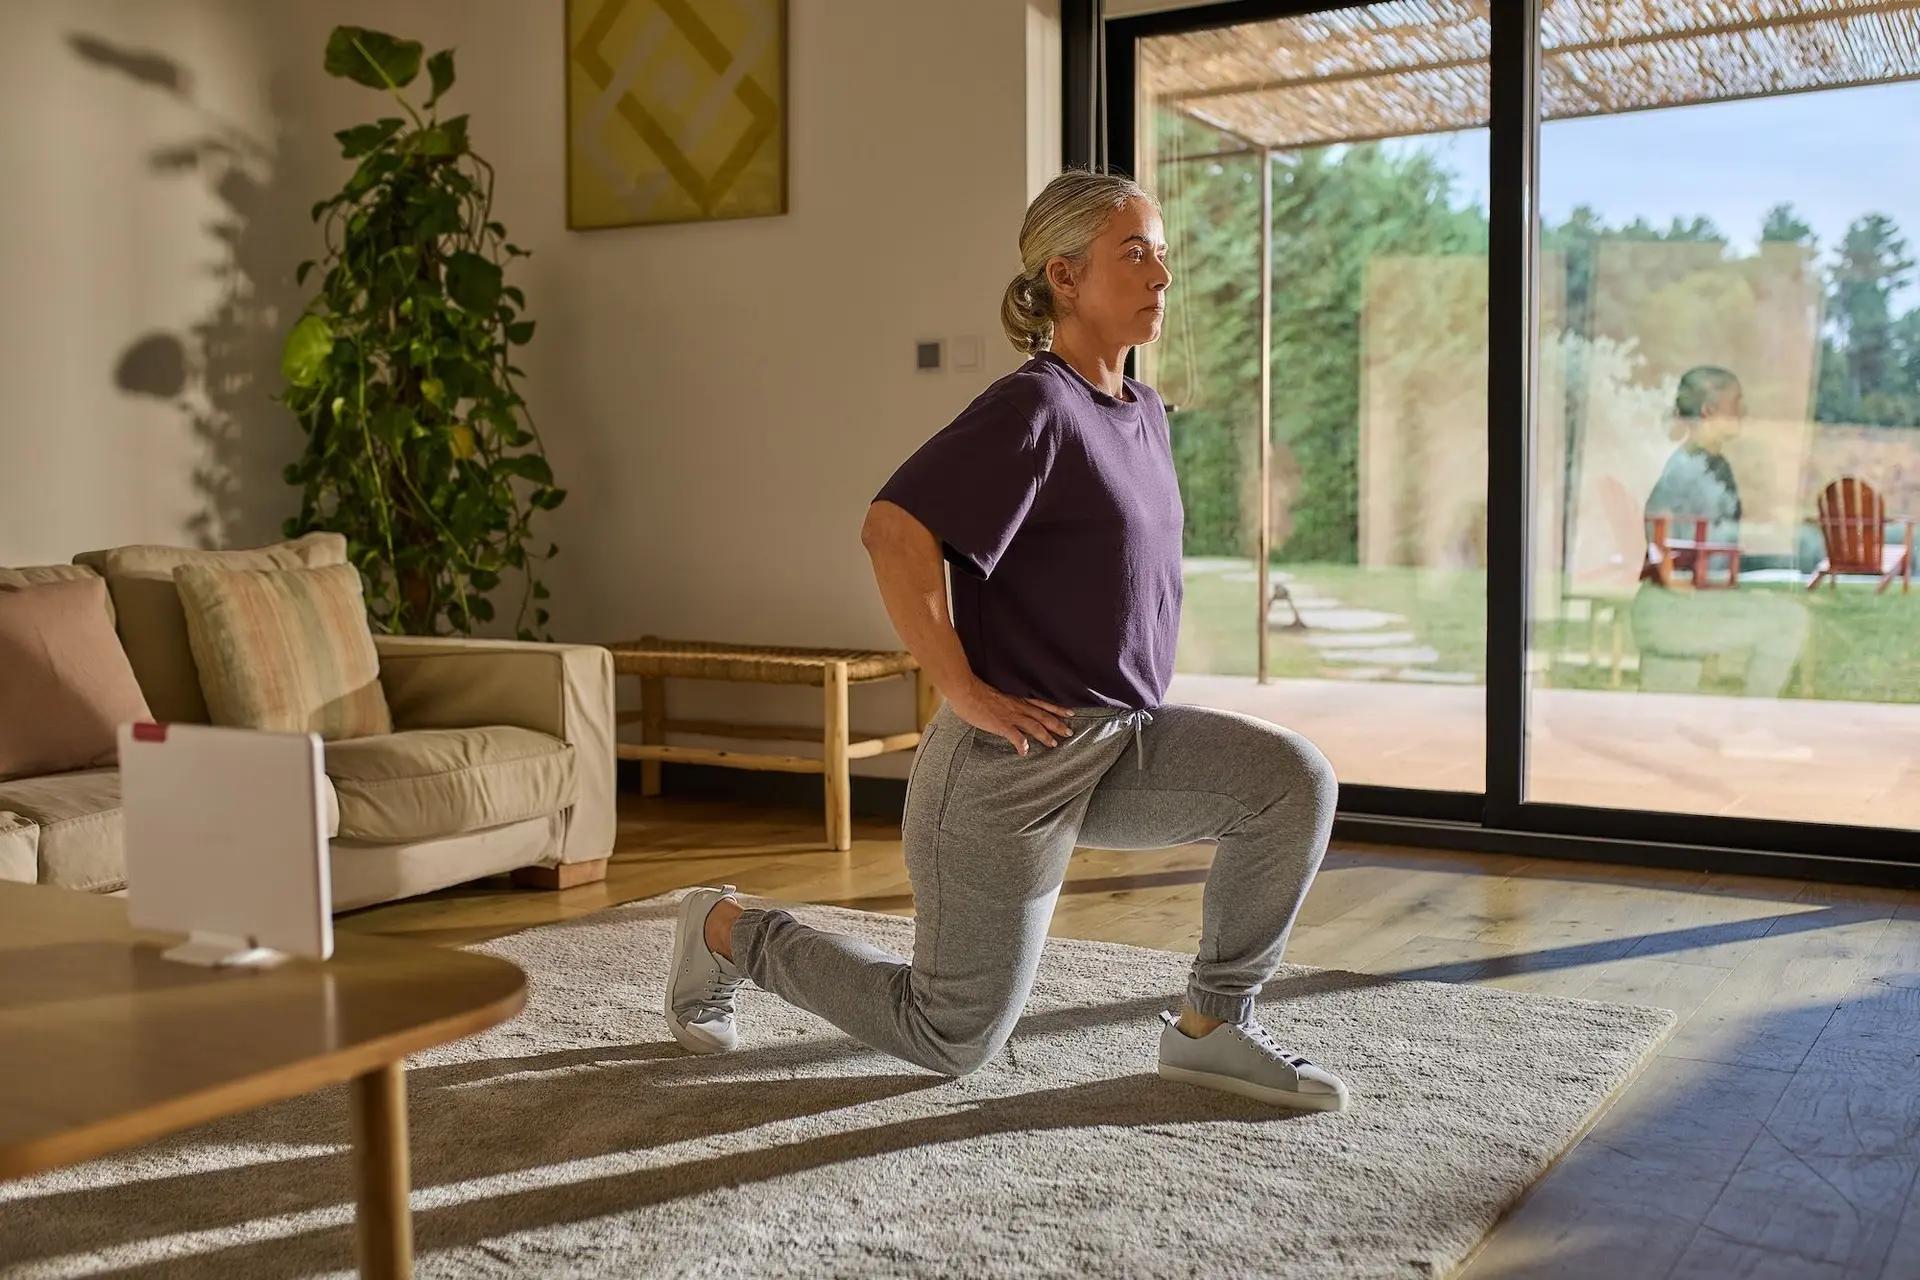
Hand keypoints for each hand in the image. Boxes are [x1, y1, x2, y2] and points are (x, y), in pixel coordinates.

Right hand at [949, 681, 1074, 755]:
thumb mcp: (996, 692)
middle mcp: (1017, 706)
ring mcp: (1010, 716)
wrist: (965, 690)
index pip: (1042, 703)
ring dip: (1045, 736)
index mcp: (1017, 698)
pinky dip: (1022, 745)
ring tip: (1054, 744)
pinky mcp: (1001, 725)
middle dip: (1058, 724)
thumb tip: (1005, 706)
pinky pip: (1015, 737)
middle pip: (1043, 716)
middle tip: (1070, 732)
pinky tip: (1024, 752)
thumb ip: (1004, 700)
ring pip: (1035, 726)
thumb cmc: (976, 690)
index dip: (1056, 708)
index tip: (1069, 712)